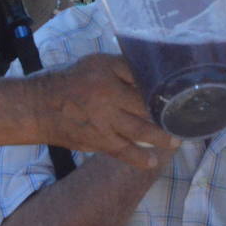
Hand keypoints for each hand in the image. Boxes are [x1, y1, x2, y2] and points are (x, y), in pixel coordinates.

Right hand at [33, 54, 177, 168]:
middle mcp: (108, 98)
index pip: (142, 81)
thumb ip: (121, 67)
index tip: (180, 93)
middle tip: (185, 117)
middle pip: (145, 107)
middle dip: (167, 113)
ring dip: (159, 137)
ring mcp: (104, 122)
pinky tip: (152, 162)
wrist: (39, 107)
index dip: (161, 90)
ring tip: (175, 141)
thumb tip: (149, 74)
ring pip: (139, 130)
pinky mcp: (98, 141)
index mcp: (108, 75)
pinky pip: (123, 151)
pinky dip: (138, 158)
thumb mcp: (95, 64)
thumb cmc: (69, 81)